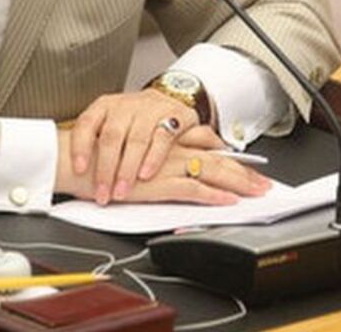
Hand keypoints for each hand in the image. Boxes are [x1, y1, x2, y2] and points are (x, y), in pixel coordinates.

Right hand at [55, 128, 270, 204]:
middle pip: (216, 157)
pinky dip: (211, 196)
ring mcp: (165, 164)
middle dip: (244, 173)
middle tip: (266, 185)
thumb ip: (157, 151)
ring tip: (256, 194)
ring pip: (209, 170)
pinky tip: (226, 201)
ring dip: (236, 182)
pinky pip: (190, 188)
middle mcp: (170, 148)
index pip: (208, 144)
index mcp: (166, 139)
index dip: (233, 158)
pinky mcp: (155, 183)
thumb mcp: (133, 151)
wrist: (74, 160)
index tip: (253, 169)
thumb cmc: (100, 158)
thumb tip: (178, 159)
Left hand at [70, 89, 208, 203]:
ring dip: (127, 169)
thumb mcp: (112, 124)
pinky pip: (163, 138)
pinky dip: (153, 159)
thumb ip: (96, 143)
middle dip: (106, 168)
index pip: (87, 123)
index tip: (79, 170)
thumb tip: (71, 173)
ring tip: (122, 191)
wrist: (171, 100)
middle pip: (112, 136)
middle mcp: (127, 105)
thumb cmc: (135, 121)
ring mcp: (151, 108)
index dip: (81, 147)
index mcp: (105, 106)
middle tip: (102, 193)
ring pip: (136, 139)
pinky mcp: (175, 115)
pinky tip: (145, 175)